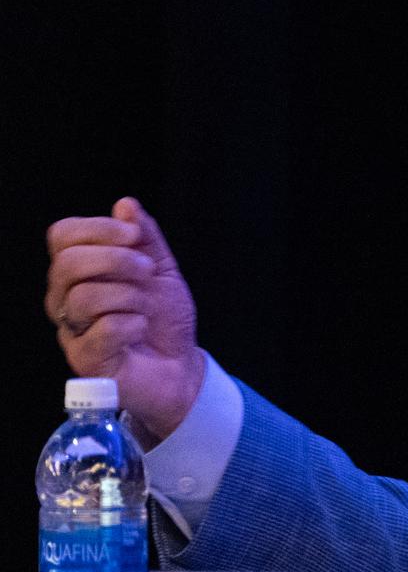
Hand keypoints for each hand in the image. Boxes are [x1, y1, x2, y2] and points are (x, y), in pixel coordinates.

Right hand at [45, 197, 203, 442]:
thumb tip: (125, 204)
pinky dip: (132, 324)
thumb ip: (145, 237)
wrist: (181, 367)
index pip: (62, 235)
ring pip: (84, 297)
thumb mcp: (162, 270)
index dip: (97, 228)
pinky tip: (141, 329)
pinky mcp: (85, 360)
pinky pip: (103, 330)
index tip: (134, 235)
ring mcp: (72, 330)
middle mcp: (65, 298)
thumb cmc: (163, 319)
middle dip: (115, 259)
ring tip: (147, 307)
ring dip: (130, 296)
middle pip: (67, 264)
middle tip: (148, 271)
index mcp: (80, 272)